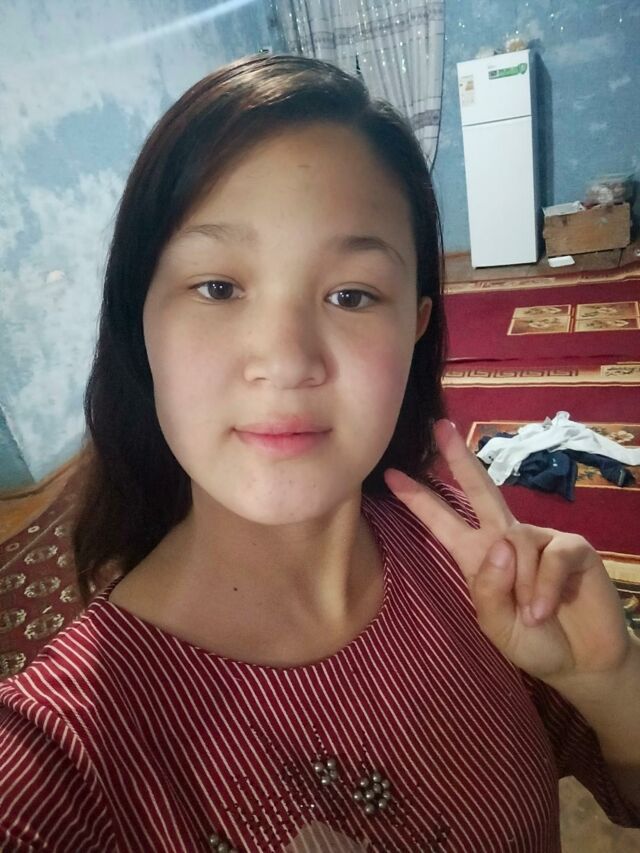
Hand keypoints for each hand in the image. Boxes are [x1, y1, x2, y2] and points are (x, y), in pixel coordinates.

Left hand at [383, 419, 631, 686]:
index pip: (442, 521)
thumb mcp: (495, 624)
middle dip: (458, 458)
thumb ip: (489, 589)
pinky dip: (546, 587)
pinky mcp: (572, 546)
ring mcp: (539, 538)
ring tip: (533, 615)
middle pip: (479, 490)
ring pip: (516, 544)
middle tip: (439, 427)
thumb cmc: (532, 642)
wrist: (581, 662)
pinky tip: (546, 609)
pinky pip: (551, 556)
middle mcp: (505, 539)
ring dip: (522, 586)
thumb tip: (502, 544)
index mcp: (477, 555)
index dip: (417, 500)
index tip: (390, 475)